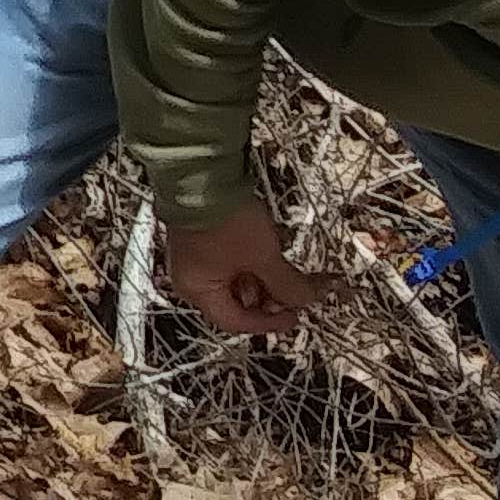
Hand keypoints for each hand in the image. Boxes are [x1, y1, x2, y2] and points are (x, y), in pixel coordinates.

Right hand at [164, 203, 330, 337]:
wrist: (200, 176)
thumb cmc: (227, 223)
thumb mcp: (264, 258)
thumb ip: (288, 285)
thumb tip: (307, 301)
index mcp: (198, 290)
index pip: (236, 322)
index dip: (270, 323)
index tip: (296, 314)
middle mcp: (192, 278)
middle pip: (237, 301)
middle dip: (271, 297)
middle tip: (296, 289)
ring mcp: (196, 257)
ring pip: (236, 280)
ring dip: (264, 278)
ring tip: (287, 268)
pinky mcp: (202, 238)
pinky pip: (230, 262)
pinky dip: (252, 262)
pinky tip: (270, 250)